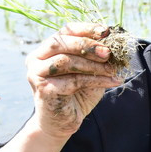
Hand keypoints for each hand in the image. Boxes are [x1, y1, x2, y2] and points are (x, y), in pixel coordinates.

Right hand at [26, 22, 121, 138]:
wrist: (63, 123)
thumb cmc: (76, 94)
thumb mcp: (89, 71)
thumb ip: (96, 56)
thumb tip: (114, 39)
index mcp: (47, 49)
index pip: (65, 31)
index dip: (86, 29)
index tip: (106, 31)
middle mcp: (36, 59)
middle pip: (60, 43)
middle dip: (87, 46)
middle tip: (108, 52)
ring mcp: (36, 74)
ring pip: (66, 61)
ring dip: (93, 65)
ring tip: (112, 70)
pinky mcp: (44, 90)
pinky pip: (72, 81)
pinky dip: (95, 80)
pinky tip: (111, 81)